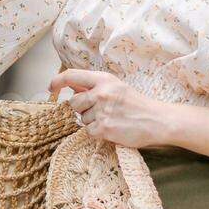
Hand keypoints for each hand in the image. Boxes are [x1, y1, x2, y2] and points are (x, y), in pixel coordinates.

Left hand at [47, 68, 177, 148]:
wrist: (157, 120)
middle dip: (82, 108)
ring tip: (110, 119)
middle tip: (100, 110)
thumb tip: (71, 84)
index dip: (57, 81)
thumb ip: (93, 86)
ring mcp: (102, 111)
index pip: (71, 76)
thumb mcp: (116, 86)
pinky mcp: (104, 129)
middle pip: (74, 103)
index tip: (51, 87)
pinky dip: (97, 132)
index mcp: (103, 79)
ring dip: (92, 121)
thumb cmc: (137, 103)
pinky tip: (111, 128)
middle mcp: (101, 93)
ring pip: (81, 119)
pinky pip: (88, 131)